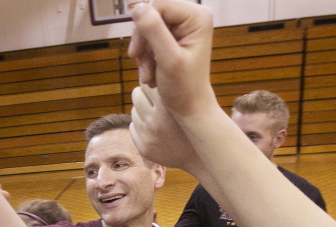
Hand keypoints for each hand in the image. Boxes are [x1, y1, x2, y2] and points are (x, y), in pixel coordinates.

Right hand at [128, 0, 217, 117]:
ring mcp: (183, 25)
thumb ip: (154, 31)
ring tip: (148, 74)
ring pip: (147, 26)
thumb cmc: (184, 88)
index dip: (143, 26)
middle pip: (151, 13)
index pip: (158, 4)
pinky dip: (145, 55)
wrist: (190, 107)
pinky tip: (151, 72)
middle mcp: (192, 16)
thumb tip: (138, 8)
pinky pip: (149, 36)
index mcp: (197, 16)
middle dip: (143, 41)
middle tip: (143, 66)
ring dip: (143, 51)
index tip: (138, 53)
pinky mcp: (174, 35)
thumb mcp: (168, 59)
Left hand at [129, 84, 198, 170]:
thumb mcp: (191, 98)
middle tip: (159, 101)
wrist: (202, 155)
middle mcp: (156, 120)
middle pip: (136, 94)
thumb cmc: (198, 118)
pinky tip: (157, 129)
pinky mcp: (144, 148)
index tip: (163, 86)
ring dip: (143, 110)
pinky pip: (133, 127)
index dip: (154, 83)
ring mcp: (149, 135)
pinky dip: (142, 126)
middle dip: (145, 95)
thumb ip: (173, 84)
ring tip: (159, 116)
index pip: (146, 82)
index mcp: (169, 104)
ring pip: (134, 110)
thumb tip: (153, 65)